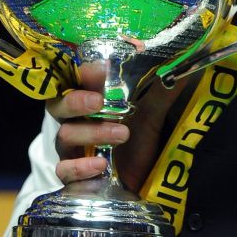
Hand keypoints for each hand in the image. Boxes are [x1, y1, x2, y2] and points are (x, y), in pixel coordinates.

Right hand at [48, 64, 186, 191]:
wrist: (150, 175)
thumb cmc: (143, 135)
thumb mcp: (155, 109)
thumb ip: (161, 86)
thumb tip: (178, 61)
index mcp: (88, 99)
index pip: (73, 79)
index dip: (82, 74)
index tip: (102, 69)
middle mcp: (75, 121)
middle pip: (58, 106)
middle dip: (75, 102)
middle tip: (98, 102)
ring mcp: (73, 149)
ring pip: (64, 137)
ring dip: (91, 133)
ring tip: (122, 134)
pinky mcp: (77, 176)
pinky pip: (64, 171)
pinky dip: (79, 168)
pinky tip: (100, 165)